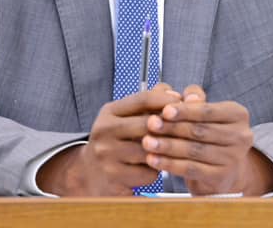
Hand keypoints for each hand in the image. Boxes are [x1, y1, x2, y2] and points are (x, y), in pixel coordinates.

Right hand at [37, 83, 181, 195]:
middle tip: (184, 129)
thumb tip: (174, 94)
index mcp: (109, 112)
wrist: (89, 173)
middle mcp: (104, 131)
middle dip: (168, 127)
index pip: (142, 100)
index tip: (181, 102)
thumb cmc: (115, 141)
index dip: (165, 100)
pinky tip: (151, 167)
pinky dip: (155, 171)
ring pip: (149, 150)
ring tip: (165, 150)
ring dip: (163, 151)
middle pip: (147, 124)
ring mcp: (107, 155)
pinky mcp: (114, 178)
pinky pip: (148, 173)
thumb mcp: (124, 117)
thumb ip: (148, 103)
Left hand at [142, 85, 272, 195]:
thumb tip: (188, 96)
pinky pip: (191, 169)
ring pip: (194, 150)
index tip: (164, 110)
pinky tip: (153, 160)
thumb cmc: (208, 132)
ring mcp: (234, 158)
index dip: (185, 111)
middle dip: (172, 128)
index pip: (208, 111)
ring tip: (146, 142)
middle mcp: (241, 136)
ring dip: (167, 146)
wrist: (220, 168)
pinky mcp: (222, 177)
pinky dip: (170, 164)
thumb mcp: (203, 112)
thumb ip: (194, 99)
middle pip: (200, 131)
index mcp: (238, 114)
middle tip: (150, 125)